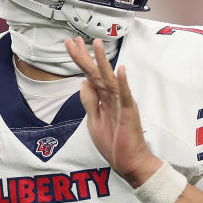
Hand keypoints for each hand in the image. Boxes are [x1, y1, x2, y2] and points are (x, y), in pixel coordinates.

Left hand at [65, 37, 161, 186]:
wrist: (130, 163)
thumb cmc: (114, 143)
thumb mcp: (94, 121)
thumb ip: (89, 102)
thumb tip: (82, 82)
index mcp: (103, 99)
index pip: (89, 75)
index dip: (80, 60)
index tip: (72, 44)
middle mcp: (112, 97)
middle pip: (96, 73)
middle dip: (85, 56)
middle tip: (74, 39)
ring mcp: (122, 104)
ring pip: (109, 79)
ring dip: (102, 62)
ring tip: (96, 44)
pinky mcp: (129, 114)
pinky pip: (125, 96)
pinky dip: (123, 83)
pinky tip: (120, 70)